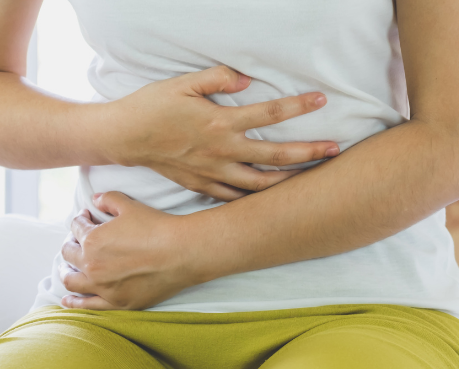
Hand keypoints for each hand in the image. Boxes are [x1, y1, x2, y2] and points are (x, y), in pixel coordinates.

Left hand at [59, 192, 202, 309]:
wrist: (182, 253)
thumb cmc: (157, 228)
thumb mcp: (130, 206)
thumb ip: (108, 199)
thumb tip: (95, 199)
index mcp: (92, 240)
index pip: (76, 228)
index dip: (80, 220)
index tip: (86, 218)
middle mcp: (92, 265)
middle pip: (69, 255)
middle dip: (71, 244)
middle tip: (77, 241)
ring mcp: (103, 287)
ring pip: (71, 281)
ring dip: (66, 272)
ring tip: (67, 268)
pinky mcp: (117, 302)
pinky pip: (88, 305)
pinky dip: (74, 302)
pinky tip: (68, 300)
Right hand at [91, 66, 339, 200]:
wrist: (123, 137)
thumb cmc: (152, 106)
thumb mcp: (183, 83)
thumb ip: (217, 79)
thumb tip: (246, 80)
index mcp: (220, 123)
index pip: (270, 113)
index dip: (298, 107)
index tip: (321, 100)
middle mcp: (222, 151)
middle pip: (276, 156)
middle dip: (309, 153)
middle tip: (335, 150)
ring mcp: (213, 172)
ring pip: (261, 184)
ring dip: (289, 181)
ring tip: (311, 178)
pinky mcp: (202, 185)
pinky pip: (235, 197)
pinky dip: (255, 199)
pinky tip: (270, 197)